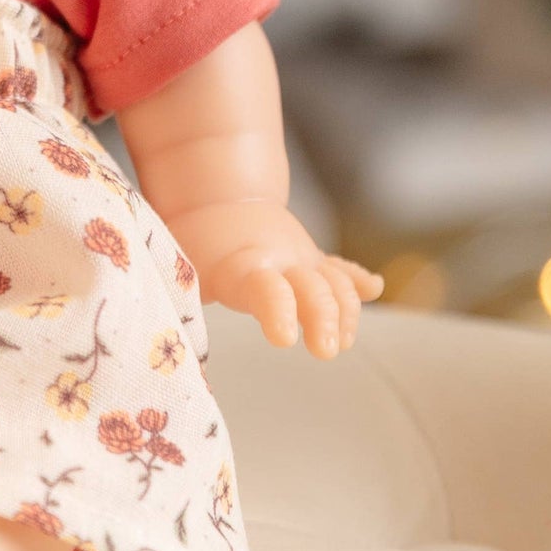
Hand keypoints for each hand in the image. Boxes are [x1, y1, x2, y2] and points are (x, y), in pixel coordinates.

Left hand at [168, 200, 382, 358]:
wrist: (216, 199)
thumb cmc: (193, 246)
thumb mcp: (180, 268)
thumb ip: (183, 295)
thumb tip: (177, 337)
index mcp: (242, 266)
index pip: (265, 289)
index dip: (277, 310)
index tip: (284, 339)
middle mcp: (280, 261)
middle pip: (312, 288)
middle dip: (323, 319)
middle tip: (326, 351)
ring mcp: (301, 260)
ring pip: (334, 283)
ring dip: (346, 312)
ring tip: (343, 342)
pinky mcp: (314, 263)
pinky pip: (340, 272)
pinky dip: (355, 282)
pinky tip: (372, 286)